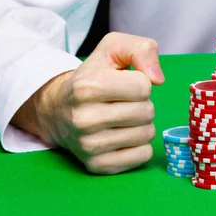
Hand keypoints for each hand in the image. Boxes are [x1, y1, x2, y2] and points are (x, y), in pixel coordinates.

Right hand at [14, 32, 164, 173]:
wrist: (57, 110)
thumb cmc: (93, 77)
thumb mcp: (112, 50)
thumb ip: (141, 49)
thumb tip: (158, 79)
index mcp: (86, 87)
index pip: (143, 87)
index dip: (140, 83)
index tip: (123, 84)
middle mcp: (83, 118)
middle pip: (147, 112)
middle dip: (142, 104)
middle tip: (122, 103)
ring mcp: (89, 146)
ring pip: (147, 134)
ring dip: (142, 125)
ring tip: (121, 119)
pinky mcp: (98, 166)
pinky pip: (144, 155)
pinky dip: (140, 145)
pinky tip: (121, 136)